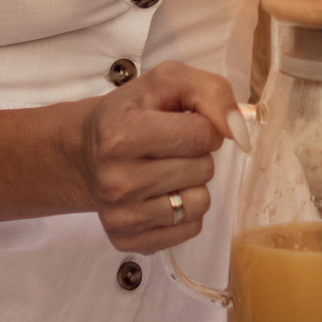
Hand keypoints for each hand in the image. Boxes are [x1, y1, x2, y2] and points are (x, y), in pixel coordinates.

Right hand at [78, 61, 239, 249]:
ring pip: (200, 202)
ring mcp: (120, 214)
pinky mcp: (127, 238)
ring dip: (192, 183)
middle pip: (203, 169)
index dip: (205, 126)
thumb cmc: (129, 114)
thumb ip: (210, 91)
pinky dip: (184, 211)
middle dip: (196, 154)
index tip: (185, 124)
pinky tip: (160, 194)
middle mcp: (116, 179)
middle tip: (168, 148)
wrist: (83, 153)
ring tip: (166, 170)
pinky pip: (190, 229)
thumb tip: (238, 131)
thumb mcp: (165, 82)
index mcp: (121, 135)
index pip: (202, 135)